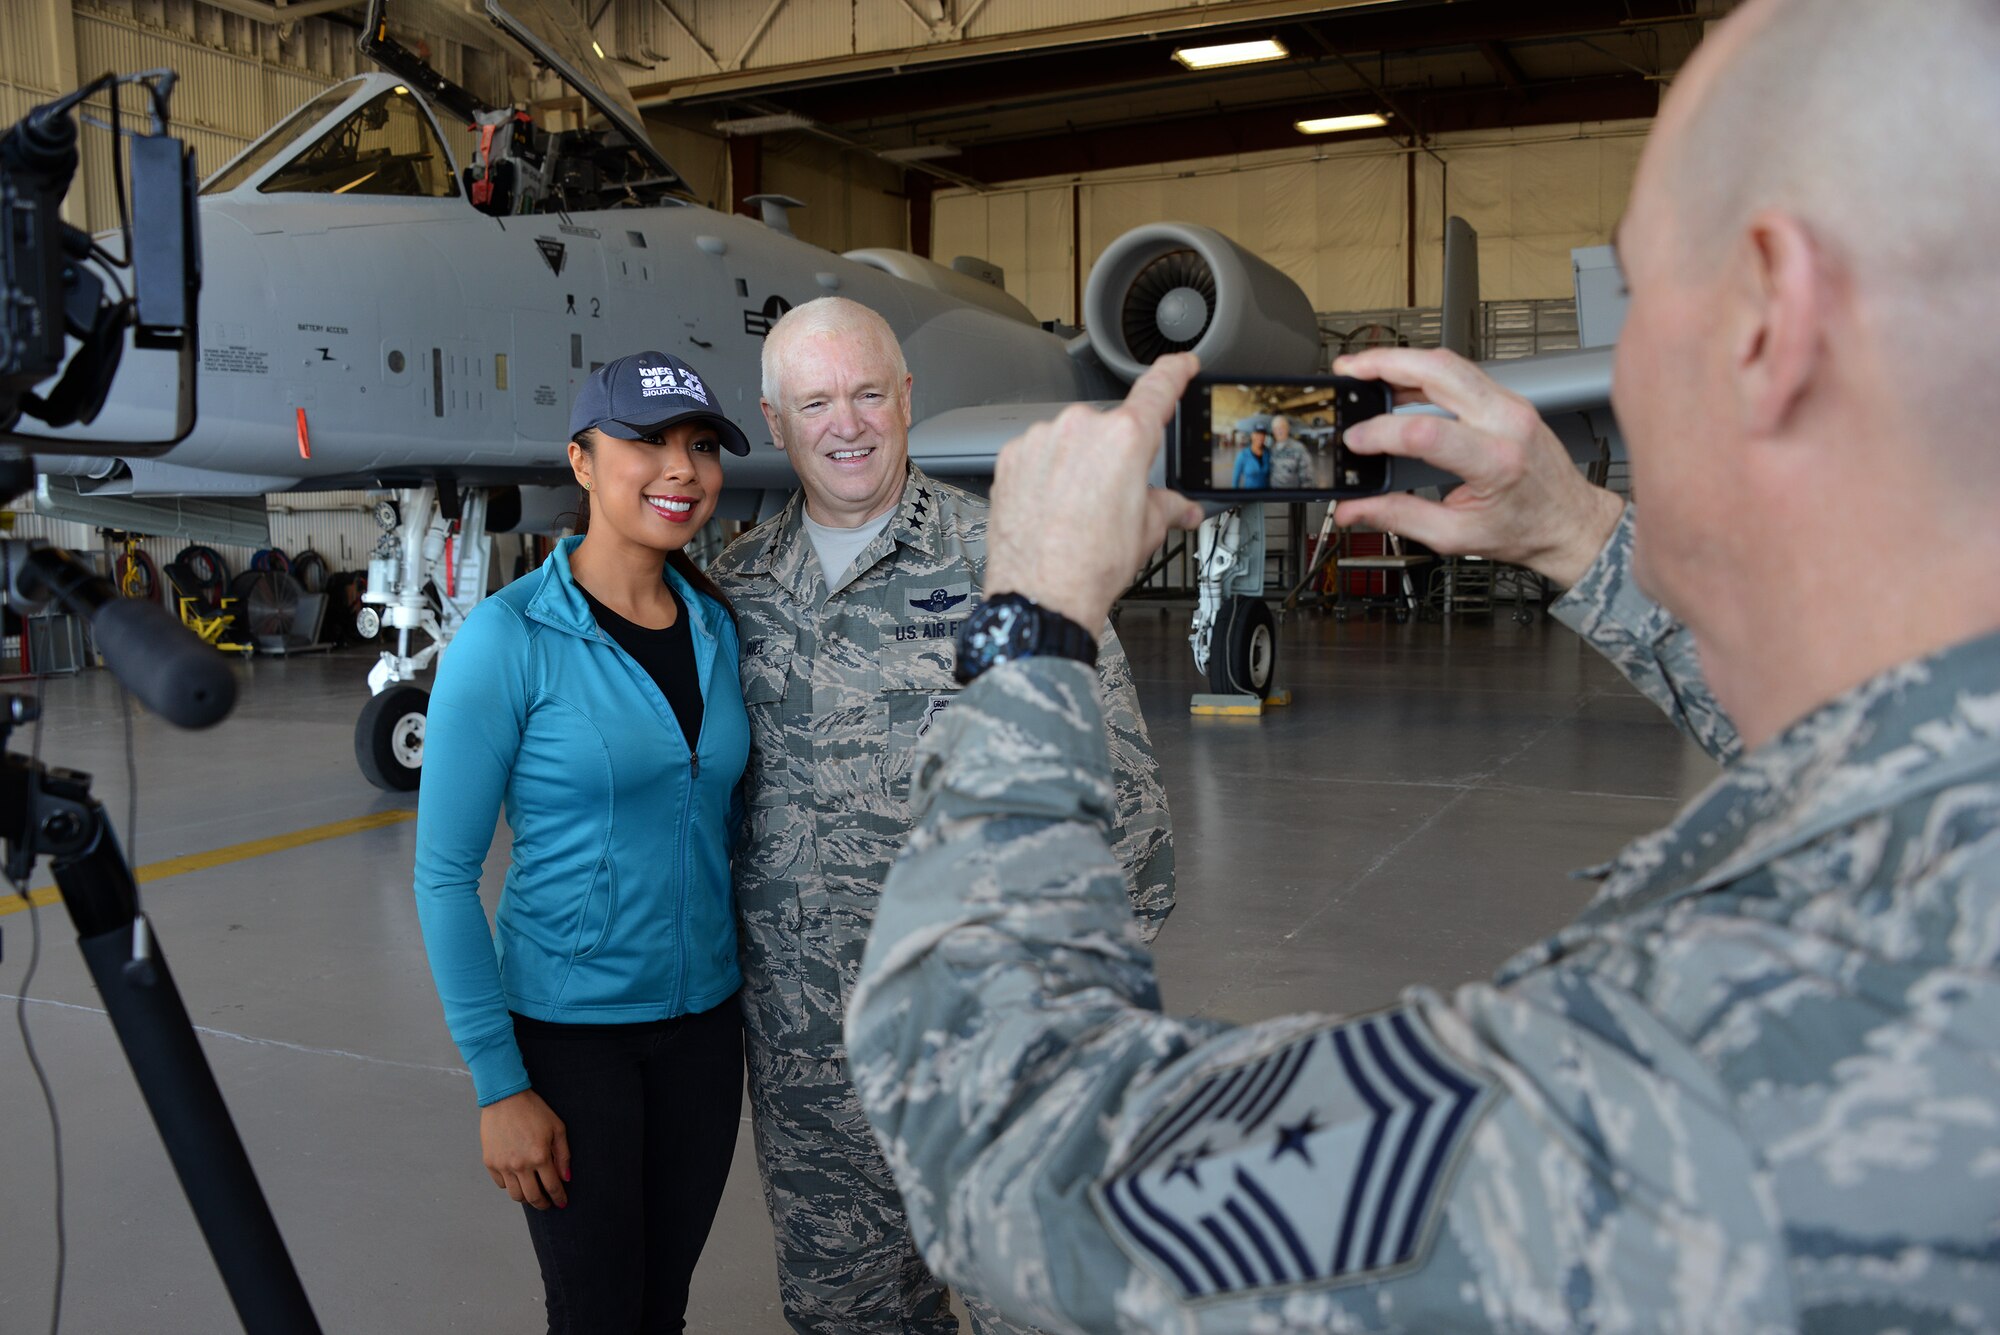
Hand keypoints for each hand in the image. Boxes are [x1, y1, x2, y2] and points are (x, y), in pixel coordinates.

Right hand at [480, 1089, 569, 1209]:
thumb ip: (563, 1155)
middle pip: (533, 1197)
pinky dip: (511, 1186)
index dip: (559, 1198)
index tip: (562, 1203)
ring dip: (526, 1198)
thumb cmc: (534, 1110)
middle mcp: (520, 1165)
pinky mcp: (490, 1162)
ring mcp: (503, 1165)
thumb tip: (566, 1178)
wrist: (505, 1098)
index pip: (552, 1187)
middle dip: (543, 1204)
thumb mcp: (557, 1128)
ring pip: (515, 1195)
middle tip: (548, 1204)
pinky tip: (518, 1180)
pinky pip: (501, 1184)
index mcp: (540, 1156)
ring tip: (533, 1194)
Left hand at [986, 353, 1206, 629]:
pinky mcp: (1012, 457)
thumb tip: (1183, 508)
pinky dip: (1046, 474)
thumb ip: (1167, 506)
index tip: (1182, 364)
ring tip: (1077, 510)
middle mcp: (1081, 428)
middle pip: (1108, 428)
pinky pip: (1038, 455)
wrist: (1042, 592)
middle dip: (1114, 456)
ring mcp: (1042, 440)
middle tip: (1114, 496)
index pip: (1158, 388)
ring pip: (1070, 441)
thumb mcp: (1147, 530)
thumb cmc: (1092, 564)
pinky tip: (1051, 506)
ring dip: (1077, 465)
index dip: (1175, 372)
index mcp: (1126, 438)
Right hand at [1330, 348, 1624, 587]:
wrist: (1569, 523)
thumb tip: (1354, 510)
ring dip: (1402, 360)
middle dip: (1386, 364)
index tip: (1355, 440)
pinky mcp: (1508, 400)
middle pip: (1439, 371)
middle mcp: (1508, 423)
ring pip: (1449, 362)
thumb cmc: (1525, 530)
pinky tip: (1398, 381)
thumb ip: (1398, 517)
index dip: (1382, 432)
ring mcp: (1511, 404)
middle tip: (1349, 370)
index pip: (1427, 432)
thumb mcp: (1456, 535)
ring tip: (1365, 370)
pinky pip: (1461, 373)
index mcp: (1497, 462)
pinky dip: (1423, 371)